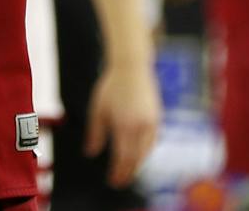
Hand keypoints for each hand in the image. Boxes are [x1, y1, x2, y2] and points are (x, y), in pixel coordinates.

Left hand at [86, 61, 160, 187]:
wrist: (131, 67)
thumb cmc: (111, 86)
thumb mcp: (98, 110)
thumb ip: (95, 133)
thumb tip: (91, 153)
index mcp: (124, 125)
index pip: (122, 157)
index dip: (118, 172)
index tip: (113, 181)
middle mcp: (140, 126)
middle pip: (135, 158)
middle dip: (127, 172)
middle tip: (120, 181)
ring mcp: (151, 122)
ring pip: (146, 152)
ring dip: (138, 164)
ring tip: (128, 171)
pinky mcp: (158, 118)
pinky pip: (153, 141)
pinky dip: (146, 152)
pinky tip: (139, 155)